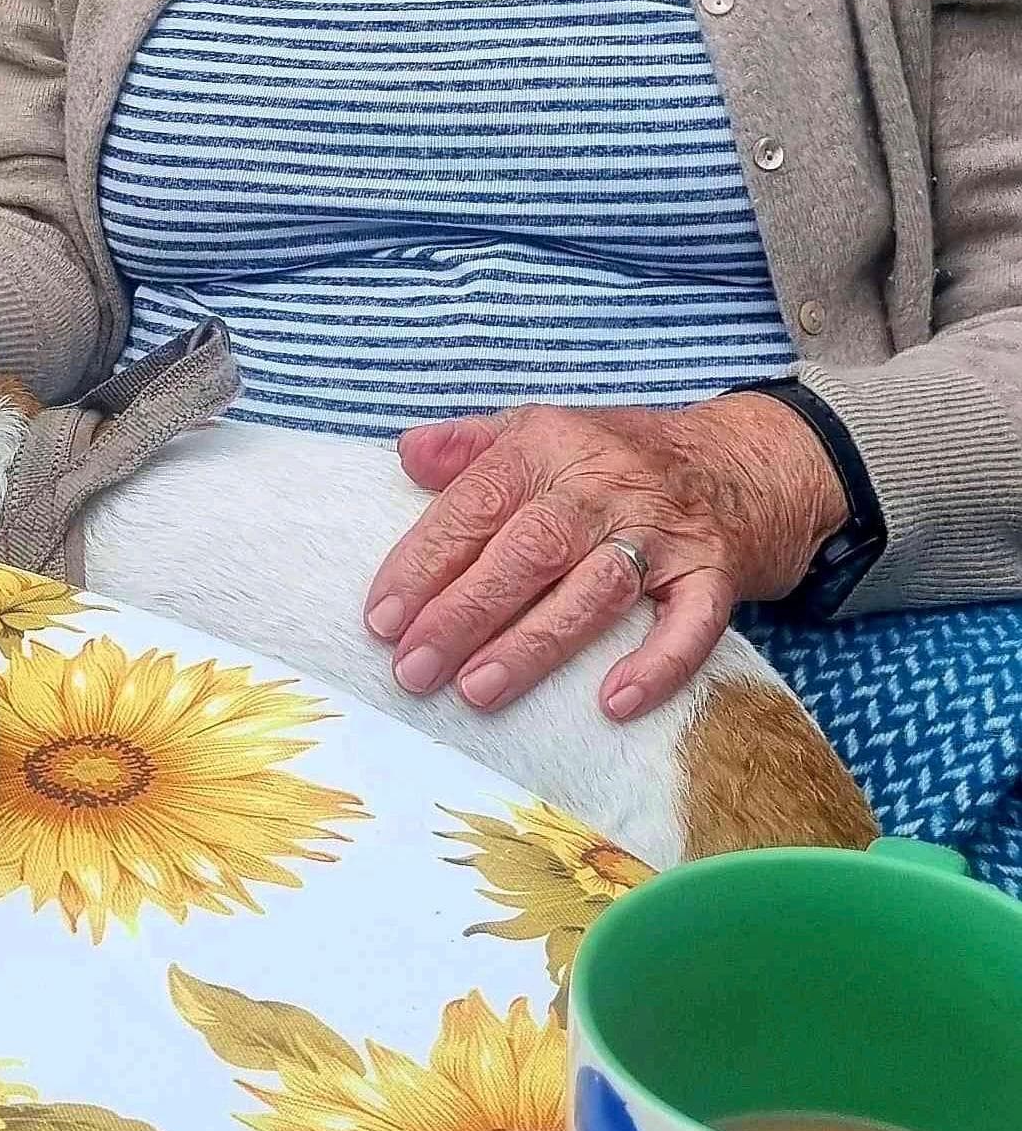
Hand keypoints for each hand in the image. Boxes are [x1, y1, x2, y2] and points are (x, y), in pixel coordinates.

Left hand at [362, 395, 847, 722]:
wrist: (748, 457)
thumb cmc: (623, 454)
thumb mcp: (543, 428)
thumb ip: (471, 445)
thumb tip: (406, 455)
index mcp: (547, 446)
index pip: (474, 505)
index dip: (424, 562)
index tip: (382, 618)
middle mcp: (602, 484)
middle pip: (526, 551)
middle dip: (463, 612)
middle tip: (413, 669)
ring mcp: (662, 530)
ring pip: (592, 590)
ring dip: (534, 643)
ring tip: (477, 689)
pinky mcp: (716, 573)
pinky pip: (690, 623)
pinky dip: (656, 663)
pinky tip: (613, 702)